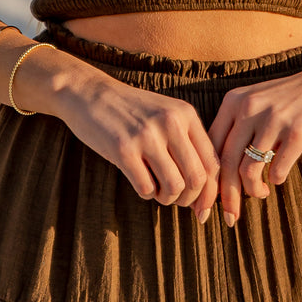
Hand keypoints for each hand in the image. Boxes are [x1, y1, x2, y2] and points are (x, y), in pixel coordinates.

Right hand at [60, 68, 220, 217]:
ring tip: (157, 191)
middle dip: (189, 199)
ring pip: (174, 187)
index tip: (202, 208)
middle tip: (176, 200)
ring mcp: (147, 135)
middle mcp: (171, 123)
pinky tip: (140, 182)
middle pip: (197, 178)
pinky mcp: (123, 149)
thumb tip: (206, 192)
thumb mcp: (166, 115)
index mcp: (186, 114)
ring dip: (167, 198)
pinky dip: (146, 193)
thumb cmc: (132, 111)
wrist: (89, 93)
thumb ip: (187, 144)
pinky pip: (146, 188)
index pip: (212, 162)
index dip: (210, 192)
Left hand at [207, 60, 301, 225]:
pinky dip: (276, 180)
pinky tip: (278, 179)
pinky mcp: (298, 131)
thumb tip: (218, 172)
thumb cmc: (292, 99)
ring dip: (253, 190)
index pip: (211, 147)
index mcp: (234, 101)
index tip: (207, 203)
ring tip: (260, 194)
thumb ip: (236, 127)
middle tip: (229, 218)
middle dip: (226, 196)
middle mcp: (250, 108)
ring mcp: (274, 119)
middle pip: (226, 162)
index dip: (208, 180)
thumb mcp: (257, 101)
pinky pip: (278, 168)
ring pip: (248, 169)